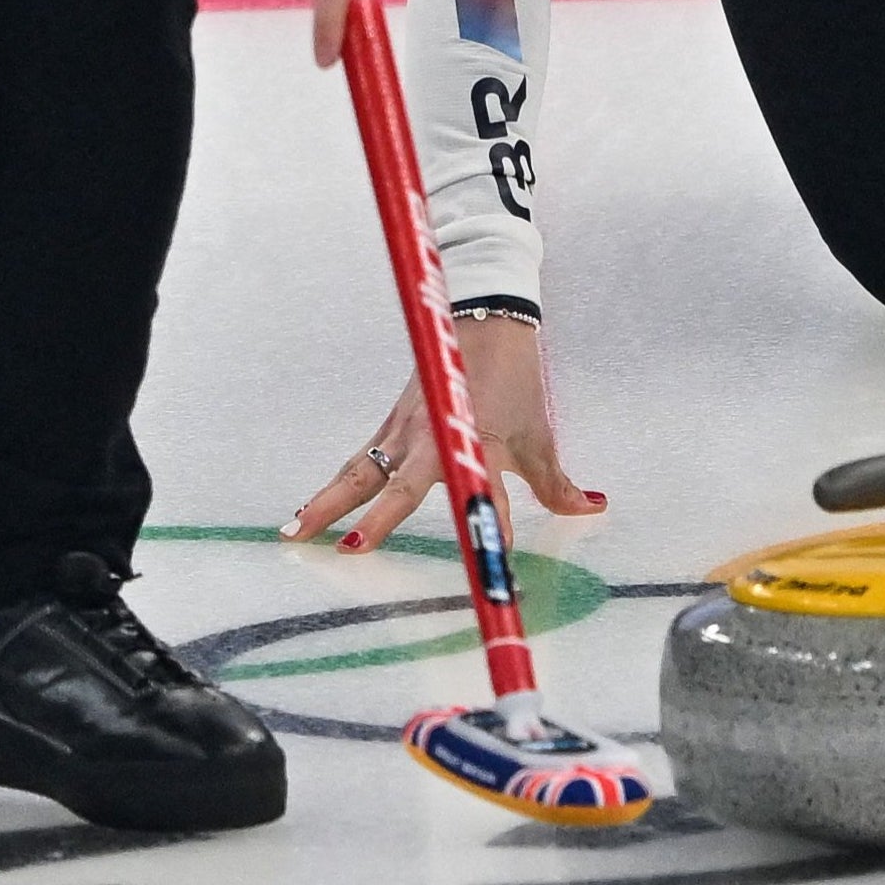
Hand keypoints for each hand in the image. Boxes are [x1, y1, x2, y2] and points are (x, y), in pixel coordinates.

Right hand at [285, 318, 603, 553]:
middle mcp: (434, 436)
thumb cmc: (514, 379)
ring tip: (295, 533)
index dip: (490, 526)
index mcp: (477, 439)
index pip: (485, 492)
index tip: (492, 567)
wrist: (486, 317)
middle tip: (354, 549)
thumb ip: (554, 482)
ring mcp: (406, 429)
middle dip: (378, 517)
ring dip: (329, 502)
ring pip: (362, 471)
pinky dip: (334, 486)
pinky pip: (358, 460)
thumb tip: (589, 509)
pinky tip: (307, 512)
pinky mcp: (391, 424)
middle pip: (402, 483)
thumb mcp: (538, 433)